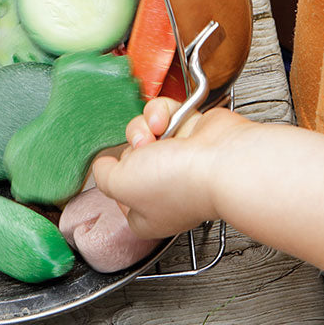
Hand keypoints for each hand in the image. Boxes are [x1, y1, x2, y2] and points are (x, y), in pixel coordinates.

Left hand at [92, 100, 257, 238]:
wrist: (221, 159)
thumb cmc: (179, 182)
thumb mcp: (119, 186)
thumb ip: (103, 176)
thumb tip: (103, 165)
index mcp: (149, 213)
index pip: (120, 196)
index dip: (116, 181)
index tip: (117, 175)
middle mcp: (165, 188)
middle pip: (129, 157)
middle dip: (132, 147)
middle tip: (144, 152)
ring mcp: (179, 158)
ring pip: (144, 131)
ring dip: (145, 126)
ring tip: (158, 132)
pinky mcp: (191, 130)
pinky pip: (164, 112)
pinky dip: (163, 111)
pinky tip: (168, 120)